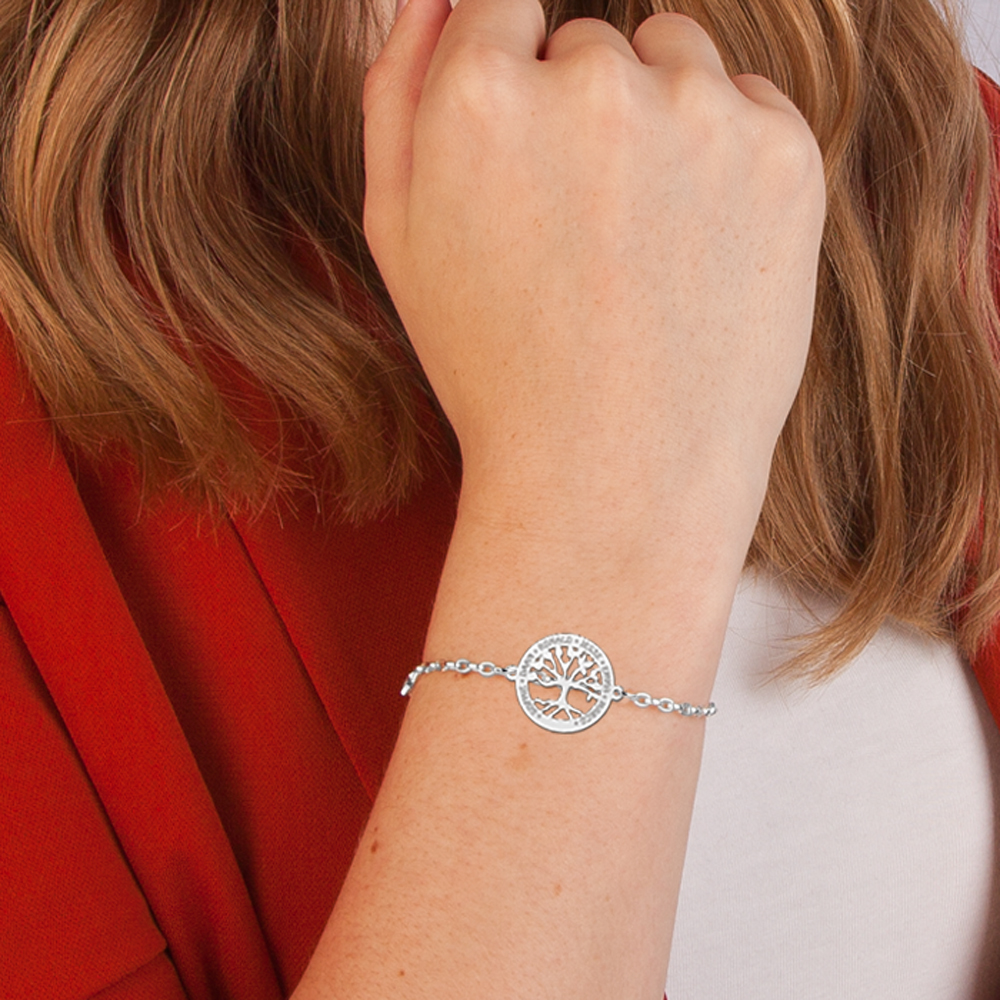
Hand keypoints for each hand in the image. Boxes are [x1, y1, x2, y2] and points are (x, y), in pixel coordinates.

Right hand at [364, 0, 825, 532]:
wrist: (616, 472)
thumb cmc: (495, 368)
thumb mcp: (399, 239)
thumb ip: (396, 93)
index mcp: (480, 100)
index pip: (498, 5)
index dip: (509, 83)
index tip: (526, 150)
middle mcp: (592, 84)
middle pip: (585, 43)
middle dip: (577, 114)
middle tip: (579, 233)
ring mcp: (698, 116)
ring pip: (671, 59)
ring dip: (653, 120)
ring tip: (638, 241)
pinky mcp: (782, 155)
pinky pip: (743, 104)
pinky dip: (720, 155)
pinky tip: (693, 246)